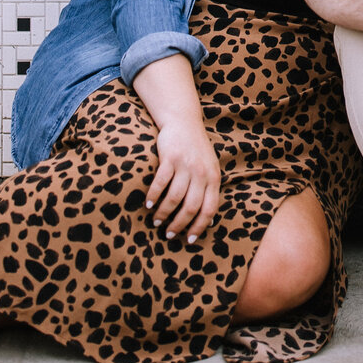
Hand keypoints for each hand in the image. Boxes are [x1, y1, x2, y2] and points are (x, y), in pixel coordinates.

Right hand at [145, 118, 220, 242]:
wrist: (184, 122)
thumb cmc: (196, 150)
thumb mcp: (210, 169)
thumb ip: (209, 191)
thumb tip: (208, 221)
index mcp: (214, 178)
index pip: (209, 209)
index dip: (199, 227)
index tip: (189, 240)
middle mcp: (201, 173)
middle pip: (190, 207)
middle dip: (179, 224)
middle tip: (169, 234)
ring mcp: (186, 165)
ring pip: (174, 197)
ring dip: (164, 213)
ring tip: (156, 220)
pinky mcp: (170, 157)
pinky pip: (161, 182)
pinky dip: (154, 195)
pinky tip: (149, 203)